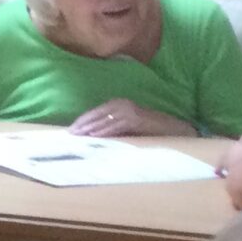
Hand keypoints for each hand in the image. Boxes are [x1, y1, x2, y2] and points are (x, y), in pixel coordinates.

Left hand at [70, 99, 192, 137]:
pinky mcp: (136, 118)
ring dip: (90, 128)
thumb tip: (89, 135)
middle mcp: (121, 104)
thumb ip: (110, 127)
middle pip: (96, 114)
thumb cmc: (146, 129)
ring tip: (78, 136)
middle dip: (82, 125)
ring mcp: (129, 110)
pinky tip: (95, 136)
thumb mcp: (125, 126)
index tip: (70, 130)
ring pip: (104, 120)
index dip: (81, 121)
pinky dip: (105, 131)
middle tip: (70, 134)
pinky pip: (116, 126)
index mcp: (117, 104)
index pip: (94, 112)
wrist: (172, 128)